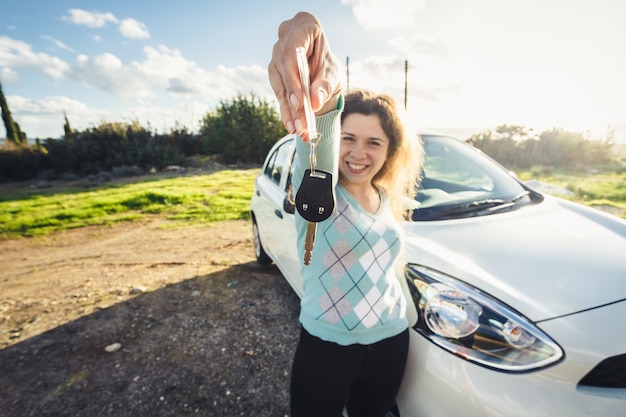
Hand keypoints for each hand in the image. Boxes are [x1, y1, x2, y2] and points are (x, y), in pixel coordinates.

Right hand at [268, 12, 341, 138]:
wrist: (320, 68)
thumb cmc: (327, 63)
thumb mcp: (332, 71)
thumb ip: (325, 84)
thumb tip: (315, 102)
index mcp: (303, 25)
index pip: (292, 54)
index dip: (294, 79)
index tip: (300, 102)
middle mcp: (284, 37)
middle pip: (285, 72)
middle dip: (294, 101)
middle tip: (302, 124)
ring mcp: (276, 54)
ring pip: (279, 85)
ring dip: (289, 110)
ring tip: (299, 130)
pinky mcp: (273, 72)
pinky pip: (278, 93)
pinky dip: (286, 111)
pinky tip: (292, 126)